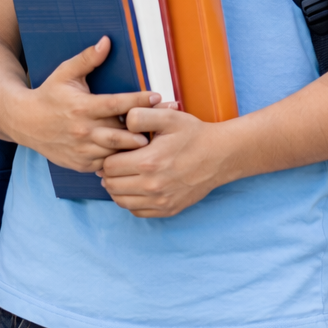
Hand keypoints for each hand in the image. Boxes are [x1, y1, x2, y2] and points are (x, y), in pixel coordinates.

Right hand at [10, 37, 158, 172]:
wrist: (24, 122)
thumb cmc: (49, 94)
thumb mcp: (66, 73)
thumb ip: (88, 58)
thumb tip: (107, 40)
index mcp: (83, 107)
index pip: (117, 104)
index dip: (139, 100)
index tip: (158, 97)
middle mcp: (83, 130)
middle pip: (121, 134)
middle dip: (145, 130)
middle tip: (166, 125)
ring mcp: (82, 150)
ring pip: (116, 152)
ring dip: (134, 147)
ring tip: (156, 142)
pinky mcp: (80, 164)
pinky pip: (107, 164)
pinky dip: (119, 160)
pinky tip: (134, 155)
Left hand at [99, 107, 229, 217]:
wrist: (220, 155)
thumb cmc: (193, 134)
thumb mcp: (169, 116)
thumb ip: (141, 115)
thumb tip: (122, 121)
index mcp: (149, 162)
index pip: (108, 167)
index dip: (108, 157)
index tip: (117, 151)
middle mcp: (152, 186)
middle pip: (111, 186)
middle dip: (110, 173)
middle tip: (118, 162)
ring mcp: (160, 201)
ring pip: (121, 201)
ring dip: (118, 188)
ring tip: (125, 174)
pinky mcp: (167, 209)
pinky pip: (136, 211)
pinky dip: (131, 201)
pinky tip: (137, 187)